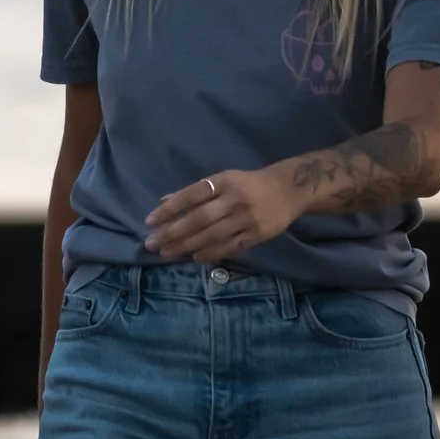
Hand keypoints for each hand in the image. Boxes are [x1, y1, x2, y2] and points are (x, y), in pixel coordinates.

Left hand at [145, 167, 302, 263]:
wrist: (289, 190)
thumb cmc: (247, 184)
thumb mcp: (222, 180)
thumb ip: (194, 192)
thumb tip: (164, 201)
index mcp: (222, 182)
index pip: (190, 196)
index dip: (169, 209)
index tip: (150, 222)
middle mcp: (233, 199)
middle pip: (198, 218)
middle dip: (173, 232)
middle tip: (152, 244)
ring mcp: (247, 218)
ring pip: (212, 235)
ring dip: (187, 246)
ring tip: (167, 253)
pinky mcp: (258, 234)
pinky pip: (232, 246)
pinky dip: (212, 253)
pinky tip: (195, 258)